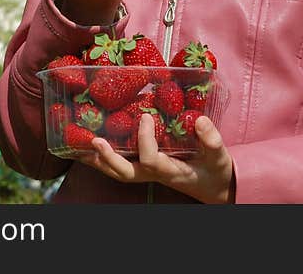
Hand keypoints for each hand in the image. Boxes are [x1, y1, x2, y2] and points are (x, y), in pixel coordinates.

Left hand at [77, 113, 235, 203]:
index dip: (144, 139)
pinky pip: (123, 166)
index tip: (145, 115)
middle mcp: (156, 174)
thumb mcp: (219, 156)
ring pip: (120, 172)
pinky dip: (106, 158)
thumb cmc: (216, 171)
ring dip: (101, 160)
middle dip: (108, 158)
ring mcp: (149, 173)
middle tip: (95, 140)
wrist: (216, 188)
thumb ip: (211, 140)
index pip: (151, 159)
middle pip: (126, 173)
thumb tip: (200, 119)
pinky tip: (94, 148)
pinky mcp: (148, 168)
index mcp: (172, 171)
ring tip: (83, 145)